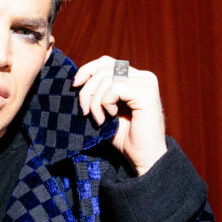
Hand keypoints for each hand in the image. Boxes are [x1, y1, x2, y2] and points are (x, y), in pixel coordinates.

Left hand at [73, 56, 167, 175]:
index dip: (87, 70)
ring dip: (95, 101)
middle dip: (87, 90)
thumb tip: (77, 81)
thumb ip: (98, 94)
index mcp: (135, 78)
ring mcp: (147, 83)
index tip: (74, 86)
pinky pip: (115, 87)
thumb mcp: (106, 112)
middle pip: (103, 68)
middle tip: (85, 112)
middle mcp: (143, 77)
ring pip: (107, 77)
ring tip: (98, 119)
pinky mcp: (147, 92)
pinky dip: (105, 102)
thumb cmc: (126, 139)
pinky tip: (110, 117)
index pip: (106, 62)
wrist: (144, 158)